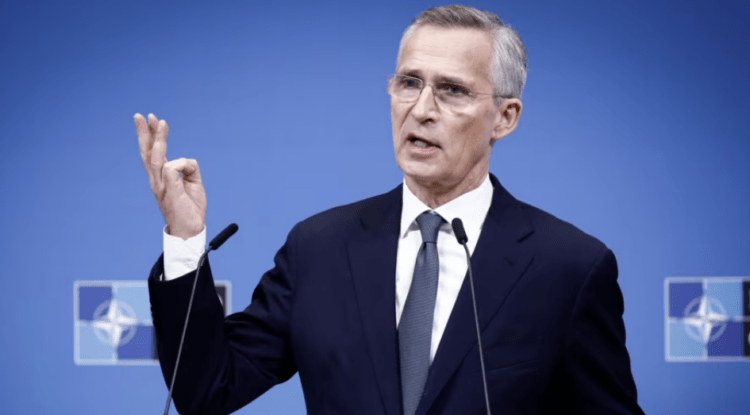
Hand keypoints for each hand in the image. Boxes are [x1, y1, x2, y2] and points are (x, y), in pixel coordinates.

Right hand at [135, 113, 205, 238]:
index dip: (151, 136)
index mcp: (161, 178)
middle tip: (142, 115)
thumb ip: (189, 168)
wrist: (190, 229)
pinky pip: (171, 169)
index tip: (152, 120)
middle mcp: (157, 181)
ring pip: (157, 157)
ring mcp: (161, 186)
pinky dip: (181, 164)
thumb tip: (185, 160)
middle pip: (148, 153)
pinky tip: (186, 173)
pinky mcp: (169, 192)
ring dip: (159, 138)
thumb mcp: (193, 182)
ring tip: (161, 122)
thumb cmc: (190, 207)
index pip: (152, 153)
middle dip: (145, 133)